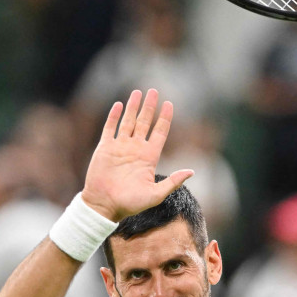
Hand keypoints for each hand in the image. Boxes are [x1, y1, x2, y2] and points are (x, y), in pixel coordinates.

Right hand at [81, 89, 193, 221]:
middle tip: (154, 91)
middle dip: (149, 106)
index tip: (170, 104)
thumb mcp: (156, 194)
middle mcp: (136, 149)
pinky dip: (115, 116)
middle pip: (145, 122)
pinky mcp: (105, 148)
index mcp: (149, 157)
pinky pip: (111, 128)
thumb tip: (192, 171)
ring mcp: (120, 147)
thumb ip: (173, 181)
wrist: (104, 206)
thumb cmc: (130, 204)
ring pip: (128, 121)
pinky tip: (120, 104)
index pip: (160, 132)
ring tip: (138, 92)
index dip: (165, 118)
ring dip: (133, 107)